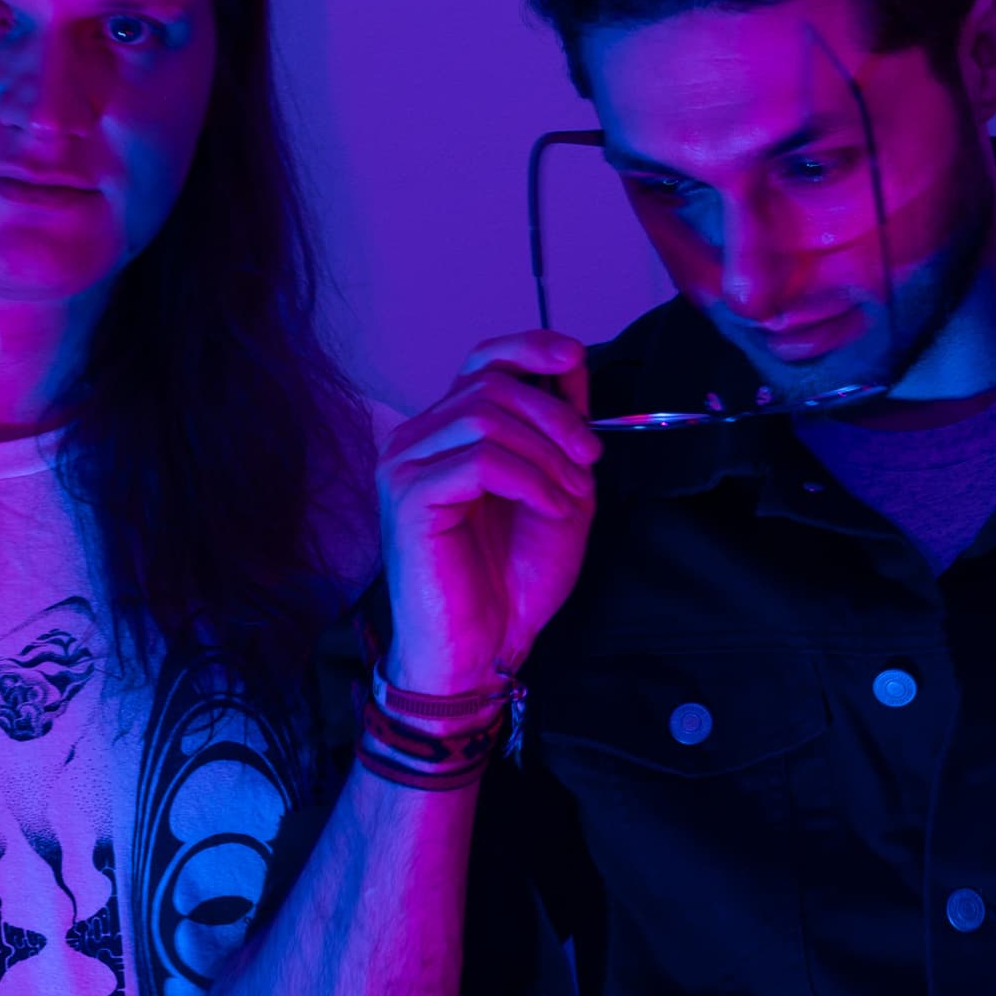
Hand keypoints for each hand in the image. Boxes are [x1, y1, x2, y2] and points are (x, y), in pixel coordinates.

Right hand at [375, 332, 599, 695]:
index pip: (481, 361)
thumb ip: (560, 432)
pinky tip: (548, 508)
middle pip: (492, 385)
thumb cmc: (512, 579)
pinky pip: (480, 459)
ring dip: (547, 454)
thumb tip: (571, 368)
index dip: (528, 347)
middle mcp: (418, 439)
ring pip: (487, 417)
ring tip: (569, 497)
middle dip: (556, 417)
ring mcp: (405, 465)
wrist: (483, 648)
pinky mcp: (408, 497)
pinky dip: (530, 480)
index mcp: (448, 432)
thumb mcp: (557, 490)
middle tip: (590, 462)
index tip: (573, 359)